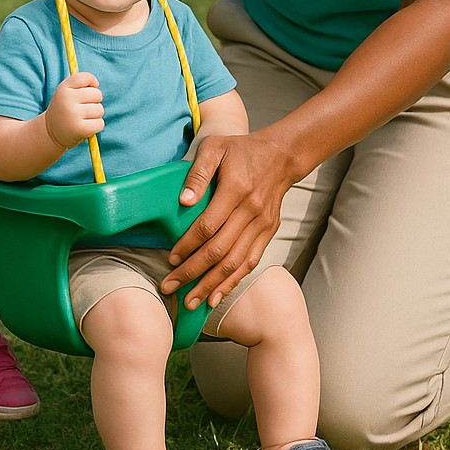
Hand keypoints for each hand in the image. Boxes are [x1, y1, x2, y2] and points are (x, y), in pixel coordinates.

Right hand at [44, 71, 103, 150]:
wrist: (51, 132)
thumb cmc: (64, 108)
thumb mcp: (66, 91)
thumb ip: (80, 82)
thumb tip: (96, 84)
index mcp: (63, 89)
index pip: (86, 77)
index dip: (92, 82)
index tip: (87, 89)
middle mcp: (67, 100)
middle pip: (97, 94)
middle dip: (95, 100)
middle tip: (84, 107)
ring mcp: (73, 115)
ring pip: (100, 109)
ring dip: (96, 114)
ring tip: (84, 117)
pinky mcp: (80, 129)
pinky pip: (100, 123)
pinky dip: (96, 125)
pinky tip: (86, 126)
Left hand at [161, 131, 293, 309]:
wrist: (280, 156)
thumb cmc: (240, 150)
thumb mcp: (215, 148)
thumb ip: (198, 172)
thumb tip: (183, 201)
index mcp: (236, 189)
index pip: (208, 226)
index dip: (187, 245)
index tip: (170, 259)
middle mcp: (251, 211)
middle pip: (219, 250)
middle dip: (192, 273)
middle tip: (169, 286)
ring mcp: (262, 225)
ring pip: (235, 263)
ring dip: (211, 285)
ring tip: (190, 301)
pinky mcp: (268, 233)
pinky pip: (250, 263)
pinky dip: (233, 282)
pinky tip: (216, 297)